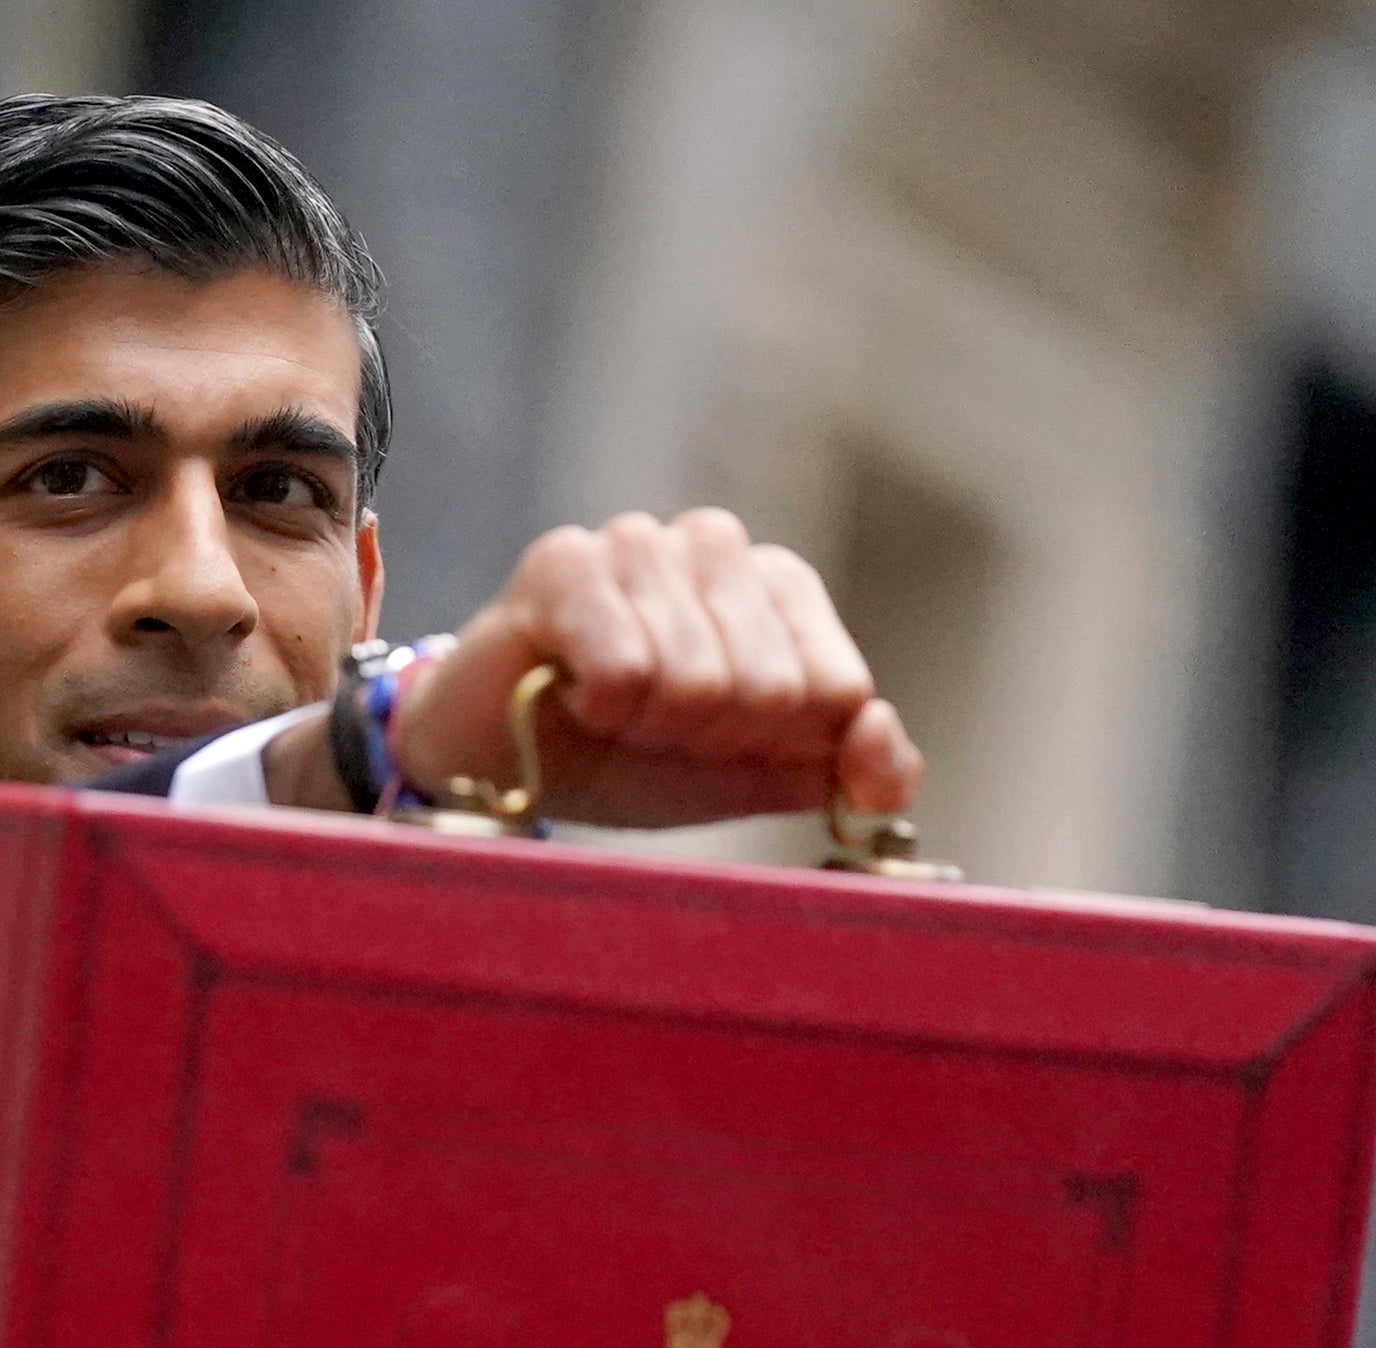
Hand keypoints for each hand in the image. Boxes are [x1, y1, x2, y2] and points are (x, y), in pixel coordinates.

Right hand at [390, 509, 920, 827]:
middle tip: (647, 729)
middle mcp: (717, 544)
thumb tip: (882, 745)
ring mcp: (640, 542)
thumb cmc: (624, 758)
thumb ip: (843, 771)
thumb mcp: (750, 777)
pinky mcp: (564, 561)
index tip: (711, 742)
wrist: (493, 762)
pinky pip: (627, 667)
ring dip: (649, 727)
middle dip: (707, 740)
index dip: (771, 746)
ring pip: (700, 679)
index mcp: (779, 586)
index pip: (839, 690)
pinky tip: (569, 692)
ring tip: (606, 711)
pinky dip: (601, 709)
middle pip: (772, 688)